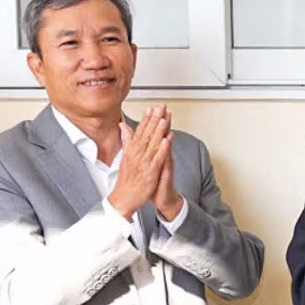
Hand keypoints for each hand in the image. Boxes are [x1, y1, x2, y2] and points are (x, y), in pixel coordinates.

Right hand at [106, 107, 169, 217]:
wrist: (123, 198)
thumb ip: (126, 140)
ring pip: (152, 144)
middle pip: (146, 134)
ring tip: (164, 118)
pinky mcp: (150, 172)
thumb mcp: (125, 157)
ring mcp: (143, 163)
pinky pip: (157, 158)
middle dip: (154, 119)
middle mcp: (136, 154)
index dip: (146, 119)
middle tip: (160, 107)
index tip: (151, 107)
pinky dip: (163, 148)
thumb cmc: (126, 179)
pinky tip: (167, 140)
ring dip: (158, 130)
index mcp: (131, 150)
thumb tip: (123, 126)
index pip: (140, 131)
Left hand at [150, 104, 183, 222]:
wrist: (163, 198)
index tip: (151, 107)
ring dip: (166, 131)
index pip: (154, 134)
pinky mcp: (166, 171)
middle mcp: (162, 155)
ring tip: (166, 118)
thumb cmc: (154, 182)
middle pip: (162, 135)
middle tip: (162, 106)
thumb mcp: (145, 164)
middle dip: (161, 120)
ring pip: (166, 144)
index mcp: (154, 153)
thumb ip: (141, 150)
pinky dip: (167, 149)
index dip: (152, 120)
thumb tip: (135, 139)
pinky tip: (169, 140)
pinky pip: (167, 158)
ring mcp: (165, 162)